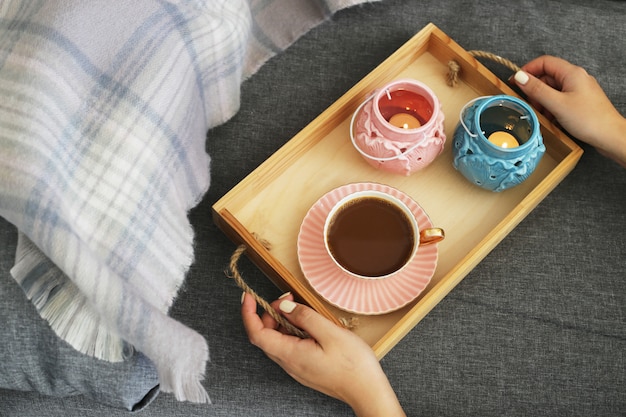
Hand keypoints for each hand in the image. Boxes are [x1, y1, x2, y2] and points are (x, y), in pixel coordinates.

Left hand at [241, 293, 405, 416]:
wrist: (367, 391)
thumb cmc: (353, 365)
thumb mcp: (329, 332)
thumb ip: (303, 316)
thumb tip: (283, 306)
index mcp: (290, 354)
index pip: (257, 333)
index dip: (248, 313)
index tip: (248, 297)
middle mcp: (289, 363)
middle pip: (266, 336)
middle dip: (270, 313)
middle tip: (288, 297)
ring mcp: (297, 367)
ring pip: (278, 341)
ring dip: (283, 322)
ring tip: (301, 308)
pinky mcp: (306, 368)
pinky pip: (290, 347)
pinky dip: (292, 331)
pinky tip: (309, 324)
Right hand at [512, 55, 625, 166]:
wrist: (610, 136)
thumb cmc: (588, 119)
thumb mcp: (557, 104)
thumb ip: (537, 89)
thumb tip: (519, 76)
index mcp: (572, 73)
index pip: (544, 62)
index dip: (527, 70)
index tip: (515, 82)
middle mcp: (576, 78)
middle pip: (547, 76)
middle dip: (535, 89)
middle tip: (528, 103)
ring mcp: (579, 89)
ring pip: (553, 89)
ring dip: (542, 100)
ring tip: (541, 114)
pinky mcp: (580, 101)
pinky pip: (560, 98)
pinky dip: (551, 106)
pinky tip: (551, 118)